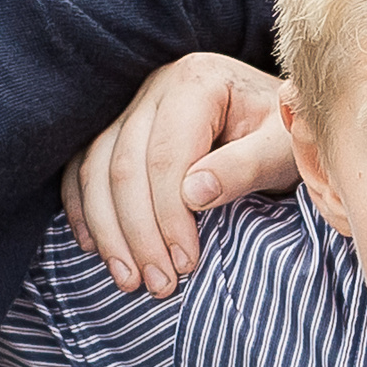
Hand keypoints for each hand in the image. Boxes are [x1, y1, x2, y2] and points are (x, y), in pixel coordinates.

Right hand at [60, 53, 296, 295]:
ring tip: (130, 279)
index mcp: (197, 82)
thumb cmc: (283, 134)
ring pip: (96, 170)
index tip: (186, 263)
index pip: (166, 156)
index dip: (169, 215)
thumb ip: (244, 167)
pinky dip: (84, 210)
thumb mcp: (281, 148)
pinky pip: (83, 169)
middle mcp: (155, 88)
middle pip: (125, 166)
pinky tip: (95, 248)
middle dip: (138, 233)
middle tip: (159, 284)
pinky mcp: (119, 130)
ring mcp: (131, 107)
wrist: (275, 118)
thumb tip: (193, 196)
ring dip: (108, 231)